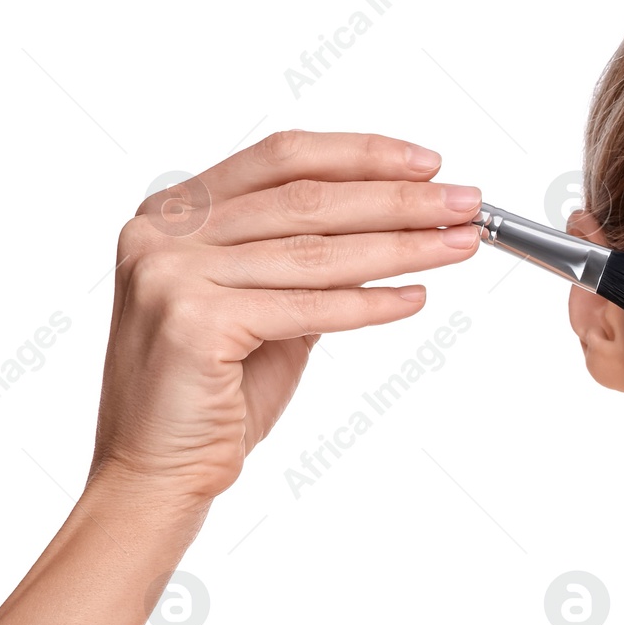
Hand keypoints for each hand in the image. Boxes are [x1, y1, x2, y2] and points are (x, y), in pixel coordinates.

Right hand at [87, 130, 480, 507]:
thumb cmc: (212, 390)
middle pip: (308, 199)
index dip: (362, 156)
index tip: (429, 164)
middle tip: (467, 202)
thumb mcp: (261, 305)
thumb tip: (395, 220)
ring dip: (401, 248)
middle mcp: (165, 233)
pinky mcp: (194, 324)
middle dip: (399, 200)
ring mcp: (173, 276)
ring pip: (316, 253)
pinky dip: (370, 304)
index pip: (284, 159)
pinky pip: (309, 308)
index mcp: (175, 212)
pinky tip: (415, 297)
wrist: (156, 468)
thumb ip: (305, 259)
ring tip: (458, 244)